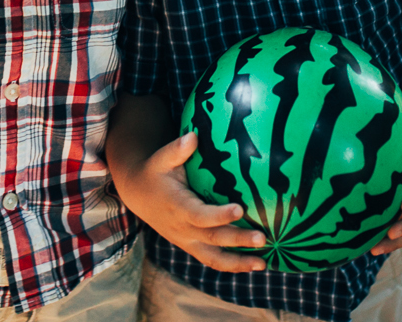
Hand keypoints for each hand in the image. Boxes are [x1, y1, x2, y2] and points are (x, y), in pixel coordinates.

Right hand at [115, 131, 268, 272]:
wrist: (139, 194)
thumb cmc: (155, 172)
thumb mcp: (162, 158)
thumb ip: (177, 149)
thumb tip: (193, 136)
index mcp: (177, 206)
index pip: (200, 215)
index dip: (219, 215)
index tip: (240, 209)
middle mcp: (183, 228)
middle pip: (213, 239)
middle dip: (238, 240)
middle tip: (262, 238)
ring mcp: (187, 240)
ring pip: (213, 258)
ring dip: (238, 263)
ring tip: (263, 264)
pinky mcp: (191, 246)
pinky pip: (212, 260)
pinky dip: (232, 265)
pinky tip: (253, 264)